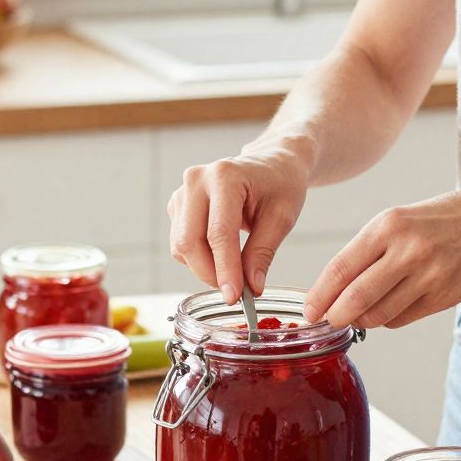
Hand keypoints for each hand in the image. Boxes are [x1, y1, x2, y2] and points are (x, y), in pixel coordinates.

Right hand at [168, 146, 309, 301]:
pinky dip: (199, 259)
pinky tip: (222, 256)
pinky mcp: (178, 205)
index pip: (219, 233)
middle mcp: (196, 180)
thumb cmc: (280, 185)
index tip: (234, 297)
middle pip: (190, 242)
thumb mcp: (282, 218)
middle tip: (236, 292)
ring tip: (234, 271)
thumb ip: (263, 252)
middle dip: (210, 274)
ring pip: (181, 247)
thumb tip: (251, 287)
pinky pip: (180, 243)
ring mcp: (182, 192)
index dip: (225, 269)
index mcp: (225, 176)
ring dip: (205, 269)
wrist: (271, 164)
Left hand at [303, 191, 460, 328]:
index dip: (320, 294)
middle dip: (335, 316)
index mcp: (389, 225)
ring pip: (378, 315)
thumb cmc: (440, 220)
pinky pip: (401, 319)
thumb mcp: (399, 220)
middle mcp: (409, 250)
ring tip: (357, 314)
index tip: (308, 310)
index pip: (342, 268)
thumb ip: (367, 252)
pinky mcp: (442, 297)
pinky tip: (388, 308)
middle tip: (326, 322)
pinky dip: (386, 320)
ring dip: (361, 321)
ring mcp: (428, 276)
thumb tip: (332, 291)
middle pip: (357, 298)